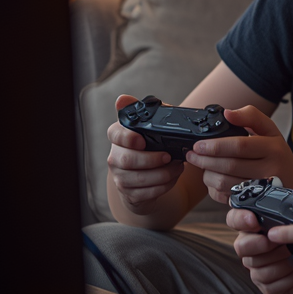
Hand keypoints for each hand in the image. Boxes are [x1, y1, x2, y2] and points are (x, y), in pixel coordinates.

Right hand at [106, 93, 184, 213]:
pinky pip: (146, 193)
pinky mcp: (129, 194)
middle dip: (151, 159)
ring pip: (138, 178)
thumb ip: (145, 111)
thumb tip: (122, 99)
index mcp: (119, 137)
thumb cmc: (152, 146)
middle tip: (169, 156)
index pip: (114, 134)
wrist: (149, 175)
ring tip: (178, 167)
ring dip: (162, 174)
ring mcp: (120, 177)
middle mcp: (115, 157)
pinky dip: (164, 186)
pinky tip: (172, 178)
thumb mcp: (153, 127)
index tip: (141, 140)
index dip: (126, 137)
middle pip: (125, 160)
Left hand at [186, 105, 292, 203]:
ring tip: (202, 165)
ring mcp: (263, 190)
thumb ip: (250, 116)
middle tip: (192, 155)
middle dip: (205, 160)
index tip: (198, 144)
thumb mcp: (270, 130)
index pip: (240, 146)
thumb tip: (227, 113)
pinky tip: (213, 179)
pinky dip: (215, 189)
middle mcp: (270, 170)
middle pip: (230, 166)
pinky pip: (227, 197)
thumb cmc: (277, 154)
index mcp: (273, 148)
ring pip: (225, 183)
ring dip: (207, 174)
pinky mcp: (254, 203)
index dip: (215, 146)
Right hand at [228, 207, 292, 293]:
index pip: (234, 219)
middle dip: (263, 245)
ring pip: (258, 269)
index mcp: (256, 227)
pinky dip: (291, 279)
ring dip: (283, 264)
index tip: (254, 220)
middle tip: (285, 244)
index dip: (240, 219)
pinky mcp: (268, 287)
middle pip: (241, 247)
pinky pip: (272, 286)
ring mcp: (258, 269)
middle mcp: (251, 248)